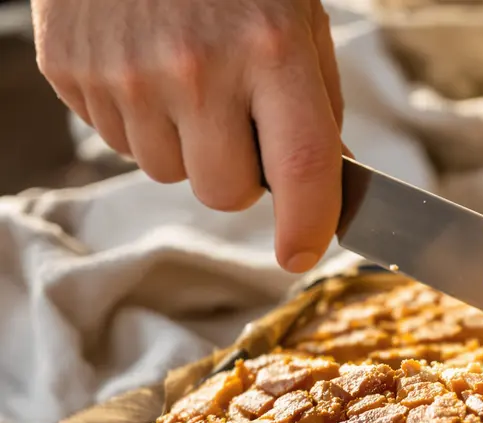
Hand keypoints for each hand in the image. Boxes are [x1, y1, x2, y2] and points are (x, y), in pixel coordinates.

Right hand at [32, 0, 344, 272]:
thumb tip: (323, 188)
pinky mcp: (72, 72)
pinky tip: (144, 66)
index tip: (302, 253)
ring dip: (185, 146)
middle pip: (225, 192)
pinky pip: (117, 142)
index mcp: (271, 51)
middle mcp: (198, 68)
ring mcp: (126, 73)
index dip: (307, 227)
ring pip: (168, 174)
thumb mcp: (297, 23)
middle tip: (238, 124)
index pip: (301, 170)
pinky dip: (138, 120)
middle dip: (239, 174)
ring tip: (185, 79)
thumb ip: (314, 107)